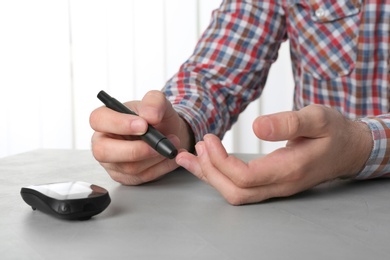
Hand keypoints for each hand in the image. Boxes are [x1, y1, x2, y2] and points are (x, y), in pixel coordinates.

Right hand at [90, 90, 192, 184]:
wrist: (168, 133)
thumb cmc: (155, 117)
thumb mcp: (158, 102)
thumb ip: (154, 102)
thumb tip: (150, 115)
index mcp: (105, 119)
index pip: (98, 120)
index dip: (119, 124)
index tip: (143, 125)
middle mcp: (103, 142)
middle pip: (103, 152)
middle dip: (135, 150)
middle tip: (157, 144)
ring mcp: (112, 162)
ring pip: (129, 167)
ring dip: (155, 157)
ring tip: (171, 144)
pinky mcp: (126, 177)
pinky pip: (143, 176)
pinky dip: (162, 166)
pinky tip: (170, 156)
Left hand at [176, 105, 372, 204]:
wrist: (349, 148)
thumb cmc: (335, 132)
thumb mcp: (317, 118)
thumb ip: (288, 123)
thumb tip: (257, 126)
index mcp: (289, 169)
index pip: (245, 177)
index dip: (220, 161)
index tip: (209, 139)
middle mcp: (280, 184)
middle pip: (235, 192)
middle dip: (209, 171)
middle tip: (197, 146)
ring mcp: (276, 187)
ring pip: (236, 194)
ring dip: (211, 175)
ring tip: (192, 155)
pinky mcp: (272, 183)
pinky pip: (241, 187)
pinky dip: (219, 176)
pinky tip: (205, 163)